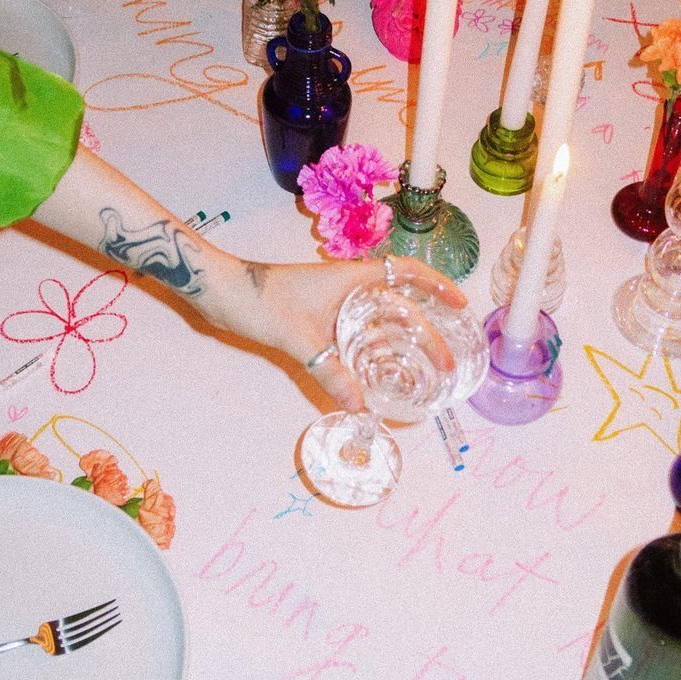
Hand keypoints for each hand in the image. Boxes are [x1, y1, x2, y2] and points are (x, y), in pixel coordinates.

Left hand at [243, 255, 466, 411]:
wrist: (220, 294)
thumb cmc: (259, 301)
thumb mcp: (298, 339)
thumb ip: (330, 372)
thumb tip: (360, 407)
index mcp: (351, 278)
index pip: (406, 272)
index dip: (436, 285)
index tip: (460, 304)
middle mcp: (348, 288)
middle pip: (398, 305)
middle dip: (426, 332)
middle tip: (446, 362)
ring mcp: (333, 304)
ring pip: (377, 323)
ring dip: (399, 344)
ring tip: (422, 372)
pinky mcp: (318, 319)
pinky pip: (355, 336)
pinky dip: (370, 353)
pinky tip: (377, 376)